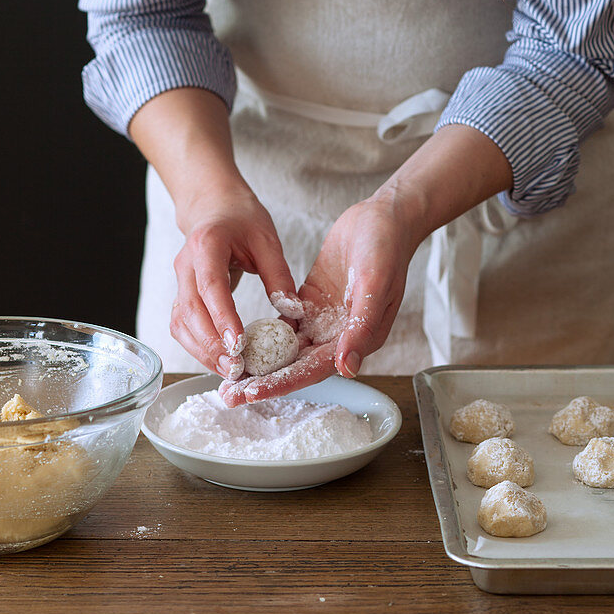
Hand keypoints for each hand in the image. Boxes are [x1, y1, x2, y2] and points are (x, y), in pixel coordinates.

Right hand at [170, 179, 297, 377]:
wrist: (213, 206)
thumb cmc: (241, 219)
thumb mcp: (267, 239)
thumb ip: (279, 274)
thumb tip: (293, 311)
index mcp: (207, 245)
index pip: (211, 286)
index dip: (222, 318)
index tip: (238, 345)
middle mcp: (185, 265)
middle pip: (190, 312)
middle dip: (211, 345)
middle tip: (236, 369)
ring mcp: (179, 281)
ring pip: (180, 324)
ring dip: (201, 351)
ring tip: (229, 372)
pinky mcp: (181, 295)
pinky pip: (181, 326)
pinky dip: (197, 347)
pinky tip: (218, 361)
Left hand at [219, 195, 418, 405]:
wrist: (382, 219)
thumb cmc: (386, 249)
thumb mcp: (375, 285)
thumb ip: (361, 328)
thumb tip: (346, 369)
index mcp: (358, 339)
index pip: (314, 369)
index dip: (283, 382)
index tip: (252, 392)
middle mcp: (338, 337)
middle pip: (295, 366)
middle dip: (263, 381)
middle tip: (229, 395)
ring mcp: (323, 321)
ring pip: (286, 349)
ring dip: (259, 363)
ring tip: (227, 377)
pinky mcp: (309, 303)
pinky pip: (282, 325)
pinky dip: (262, 334)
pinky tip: (238, 342)